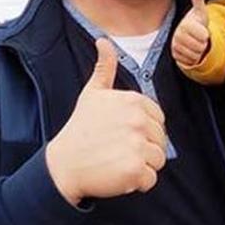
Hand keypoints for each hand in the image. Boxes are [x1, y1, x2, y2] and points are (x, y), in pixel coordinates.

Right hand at [45, 38, 166, 203]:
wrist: (63, 164)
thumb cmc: (80, 130)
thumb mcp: (92, 94)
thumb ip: (104, 68)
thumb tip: (103, 41)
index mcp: (134, 101)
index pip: (158, 120)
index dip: (142, 131)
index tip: (121, 134)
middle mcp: (138, 121)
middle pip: (161, 141)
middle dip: (143, 149)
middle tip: (116, 150)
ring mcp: (138, 145)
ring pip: (158, 161)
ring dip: (141, 167)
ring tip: (117, 161)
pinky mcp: (135, 169)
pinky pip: (151, 180)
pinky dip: (136, 184)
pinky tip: (117, 174)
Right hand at [171, 0, 209, 66]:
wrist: (187, 37)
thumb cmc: (196, 24)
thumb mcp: (200, 13)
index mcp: (185, 25)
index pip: (203, 36)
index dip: (206, 35)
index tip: (203, 32)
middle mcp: (178, 35)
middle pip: (200, 47)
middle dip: (203, 44)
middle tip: (199, 39)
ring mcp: (175, 46)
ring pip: (195, 55)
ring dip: (198, 52)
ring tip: (195, 44)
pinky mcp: (175, 56)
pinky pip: (189, 61)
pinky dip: (193, 58)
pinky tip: (191, 51)